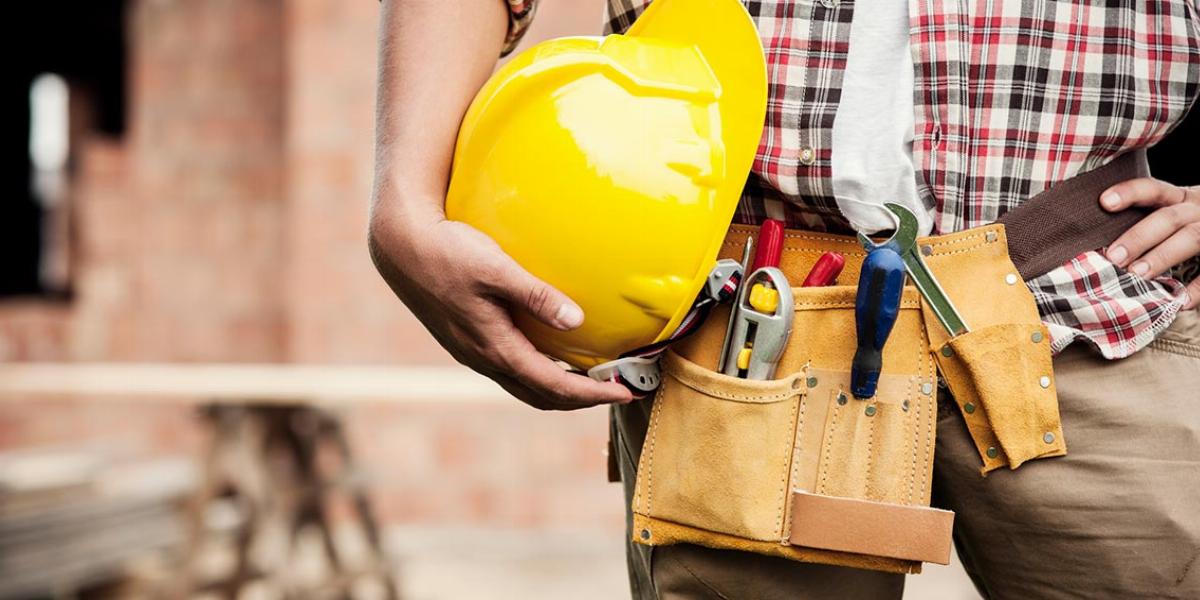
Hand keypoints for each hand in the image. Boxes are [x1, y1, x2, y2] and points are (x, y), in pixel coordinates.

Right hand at [368, 204, 633, 409]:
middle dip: (581, 399)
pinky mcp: (467, 339)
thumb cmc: (448, 251)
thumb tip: (578, 321)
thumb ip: (537, 295)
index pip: (553, 386)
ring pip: (524, 386)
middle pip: (541, 396)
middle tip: (617, 389)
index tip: (625, 391)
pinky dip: (539, 372)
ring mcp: (473, 351)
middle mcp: (483, 358)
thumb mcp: (496, 268)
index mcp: (494, 347)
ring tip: (591, 378)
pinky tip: (553, 353)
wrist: (400, 246)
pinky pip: (510, 369)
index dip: (592, 394)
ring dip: (559, 388)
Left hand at [1101, 179, 1199, 308]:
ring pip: (1191, 238)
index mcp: (1180, 198)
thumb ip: (1145, 224)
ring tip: (1137, 275)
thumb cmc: (1188, 227)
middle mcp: (1198, 210)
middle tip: (1114, 257)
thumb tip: (1099, 251)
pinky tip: (1178, 302)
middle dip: (1139, 236)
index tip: (1104, 202)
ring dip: (1162, 256)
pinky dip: (1197, 289)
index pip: (1154, 189)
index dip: (1130, 193)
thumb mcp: (1174, 215)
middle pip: (1169, 218)